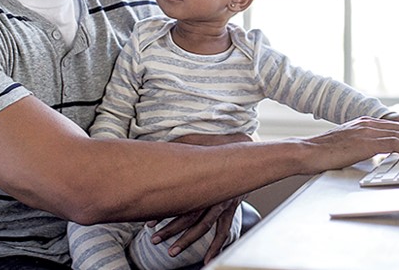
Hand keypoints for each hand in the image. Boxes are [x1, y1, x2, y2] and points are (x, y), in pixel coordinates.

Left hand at [146, 132, 251, 262]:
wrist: (249, 146)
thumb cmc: (220, 143)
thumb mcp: (198, 141)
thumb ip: (181, 146)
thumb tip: (161, 148)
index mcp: (205, 181)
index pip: (182, 202)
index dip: (165, 214)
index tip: (150, 223)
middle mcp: (215, 195)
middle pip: (190, 217)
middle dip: (171, 230)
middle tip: (155, 240)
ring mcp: (225, 203)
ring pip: (204, 227)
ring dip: (188, 241)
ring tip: (173, 252)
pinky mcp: (231, 207)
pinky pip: (224, 230)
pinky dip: (217, 245)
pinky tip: (209, 258)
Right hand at [297, 116, 398, 174]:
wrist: (306, 152)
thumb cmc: (322, 153)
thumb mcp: (347, 147)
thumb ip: (363, 147)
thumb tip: (375, 155)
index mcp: (365, 124)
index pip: (397, 127)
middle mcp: (369, 123)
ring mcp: (368, 131)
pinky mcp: (367, 141)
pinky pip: (396, 145)